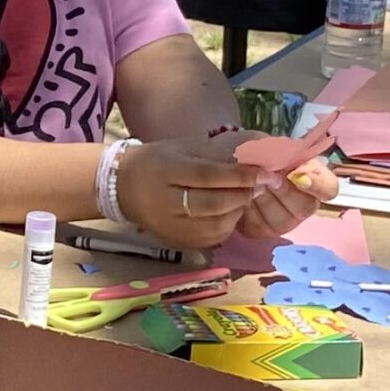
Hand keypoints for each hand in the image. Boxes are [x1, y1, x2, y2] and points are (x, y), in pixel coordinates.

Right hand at [115, 135, 330, 253]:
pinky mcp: (178, 242)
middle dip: (244, 194)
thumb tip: (253, 163)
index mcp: (166, 171)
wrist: (124, 188)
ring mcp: (172, 227)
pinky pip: (213, 237)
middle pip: (214, 204)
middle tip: (261, 184)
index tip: (265, 172)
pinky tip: (230, 210)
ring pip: (217, 225)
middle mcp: (166, 203)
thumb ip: (216, 156)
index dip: (239, 176)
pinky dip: (228, 223)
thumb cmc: (158, 161)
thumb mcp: (183, 148)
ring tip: (245, 195)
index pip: (208, 176)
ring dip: (238, 210)